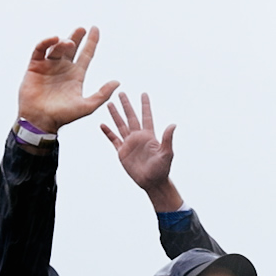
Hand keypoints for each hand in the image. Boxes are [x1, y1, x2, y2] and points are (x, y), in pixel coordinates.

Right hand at [17, 27, 118, 134]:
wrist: (40, 120)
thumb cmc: (63, 116)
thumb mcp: (87, 106)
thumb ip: (102, 94)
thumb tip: (118, 82)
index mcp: (76, 75)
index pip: (86, 55)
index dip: (91, 42)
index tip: (95, 29)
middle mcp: (63, 68)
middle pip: (71, 48)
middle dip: (77, 37)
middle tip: (82, 28)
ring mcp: (48, 66)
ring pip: (57, 48)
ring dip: (63, 42)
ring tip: (69, 42)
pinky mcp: (35, 66)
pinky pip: (40, 50)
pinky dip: (46, 42)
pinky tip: (54, 39)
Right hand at [100, 93, 182, 210]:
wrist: (152, 182)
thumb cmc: (162, 169)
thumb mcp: (167, 153)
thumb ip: (168, 139)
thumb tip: (173, 124)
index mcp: (149, 136)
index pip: (146, 116)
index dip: (145, 105)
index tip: (143, 94)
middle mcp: (138, 137)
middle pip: (131, 117)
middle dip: (126, 105)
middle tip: (121, 92)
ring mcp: (129, 144)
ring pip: (120, 125)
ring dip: (115, 115)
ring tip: (109, 104)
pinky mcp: (122, 152)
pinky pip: (113, 140)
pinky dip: (108, 132)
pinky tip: (102, 124)